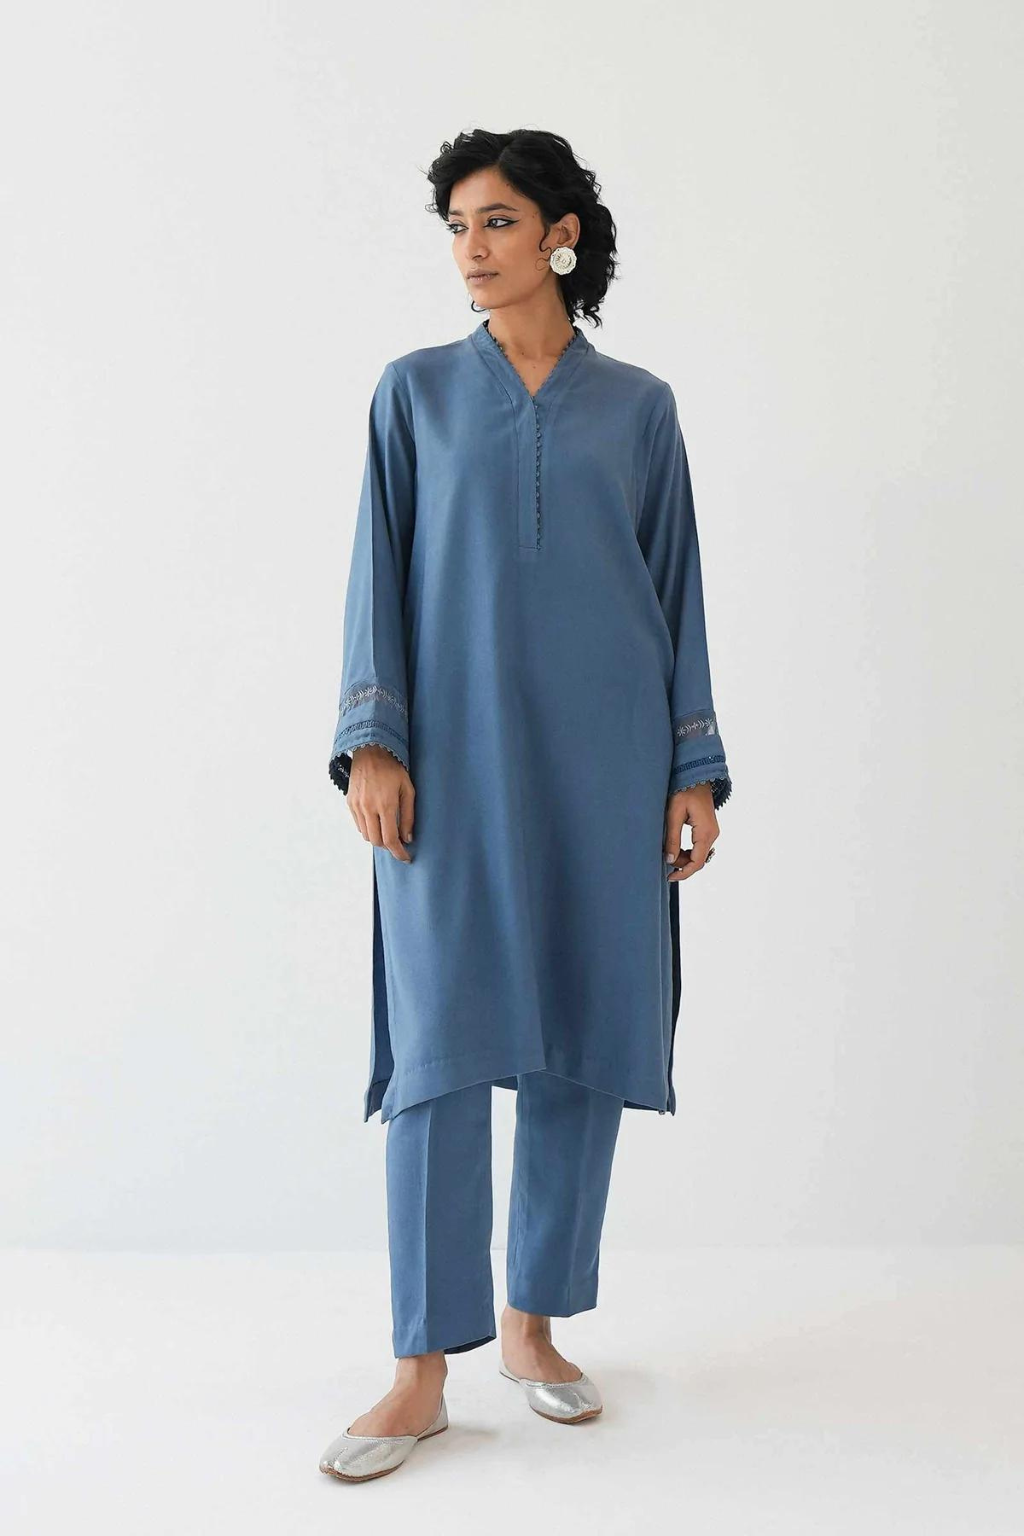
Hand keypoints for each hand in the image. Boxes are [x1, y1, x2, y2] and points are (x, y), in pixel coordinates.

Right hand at [347, 745, 414, 861]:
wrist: (370, 751)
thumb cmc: (393, 769)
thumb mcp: (408, 789)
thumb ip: (408, 815)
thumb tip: (407, 838)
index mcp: (385, 804)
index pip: (390, 839)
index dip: (399, 852)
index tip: (406, 857)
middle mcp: (368, 808)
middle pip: (376, 841)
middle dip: (388, 847)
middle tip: (398, 844)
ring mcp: (356, 806)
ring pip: (366, 835)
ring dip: (378, 839)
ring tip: (388, 832)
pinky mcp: (350, 803)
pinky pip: (359, 825)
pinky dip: (368, 829)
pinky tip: (377, 823)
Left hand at [664, 782, 718, 881]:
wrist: (696, 777)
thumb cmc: (684, 791)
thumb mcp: (673, 814)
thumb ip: (672, 839)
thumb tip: (670, 860)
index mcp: (705, 833)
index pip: (697, 862)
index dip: (684, 873)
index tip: (669, 878)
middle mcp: (712, 834)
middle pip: (699, 861)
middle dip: (682, 866)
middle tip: (665, 862)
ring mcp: (712, 832)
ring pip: (700, 855)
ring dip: (685, 859)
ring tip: (668, 854)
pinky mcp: (708, 830)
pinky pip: (700, 848)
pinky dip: (689, 852)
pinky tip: (677, 849)